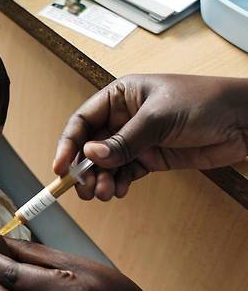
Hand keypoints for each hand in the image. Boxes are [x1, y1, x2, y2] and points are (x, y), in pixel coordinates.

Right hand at [53, 74, 247, 199]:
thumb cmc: (206, 102)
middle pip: (90, 146)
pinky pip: (124, 173)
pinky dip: (117, 183)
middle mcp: (123, 117)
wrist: (246, 121)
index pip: (82, 120)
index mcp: (120, 96)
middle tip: (83, 188)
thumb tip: (91, 156)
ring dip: (100, 180)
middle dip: (83, 169)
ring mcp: (136, 139)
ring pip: (105, 163)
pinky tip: (117, 191)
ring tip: (103, 194)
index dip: (68, 144)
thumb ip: (124, 140)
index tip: (61, 167)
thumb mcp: (159, 118)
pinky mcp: (151, 157)